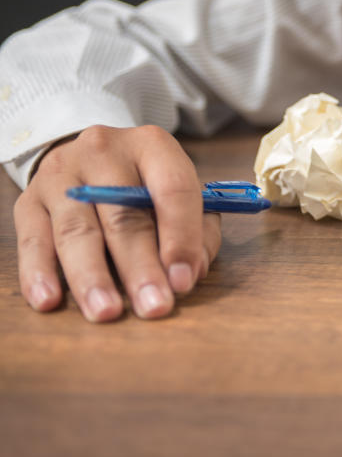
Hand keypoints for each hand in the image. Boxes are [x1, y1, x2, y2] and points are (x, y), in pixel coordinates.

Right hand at [14, 125, 220, 321]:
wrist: (87, 158)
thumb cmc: (144, 185)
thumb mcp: (180, 194)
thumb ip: (198, 231)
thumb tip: (191, 271)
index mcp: (152, 145)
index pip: (173, 189)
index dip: (181, 237)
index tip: (184, 280)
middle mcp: (104, 152)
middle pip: (124, 216)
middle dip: (141, 267)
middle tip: (154, 306)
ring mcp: (62, 174)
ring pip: (77, 230)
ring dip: (93, 276)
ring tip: (106, 311)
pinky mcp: (29, 199)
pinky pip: (32, 240)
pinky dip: (39, 273)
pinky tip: (49, 300)